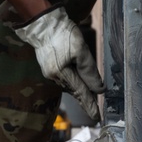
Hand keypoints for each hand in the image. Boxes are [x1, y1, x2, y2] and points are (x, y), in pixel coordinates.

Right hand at [15, 6, 102, 123]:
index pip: (81, 92)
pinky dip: (72, 82)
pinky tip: (77, 82)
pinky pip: (63, 79)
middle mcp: (53, 76)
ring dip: (79, 90)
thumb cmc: (63, 34)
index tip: (97, 117)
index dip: (90, 105)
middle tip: (95, 112)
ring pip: (69, 85)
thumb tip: (98, 89)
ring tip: (90, 97)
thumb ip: (90, 70)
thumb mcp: (80, 49)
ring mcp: (49, 72)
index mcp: (61, 73)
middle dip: (85, 100)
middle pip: (74, 90)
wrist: (43, 23)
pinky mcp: (47, 66)